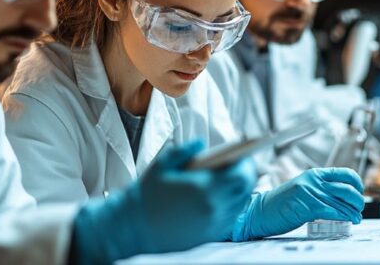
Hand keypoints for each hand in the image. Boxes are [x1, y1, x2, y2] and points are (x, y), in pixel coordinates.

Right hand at [72, 140, 256, 263]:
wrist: (133, 227)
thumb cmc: (146, 195)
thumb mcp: (162, 164)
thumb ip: (185, 150)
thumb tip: (202, 143)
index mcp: (204, 188)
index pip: (241, 174)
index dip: (246, 163)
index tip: (244, 155)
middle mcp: (213, 208)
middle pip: (245, 189)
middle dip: (246, 175)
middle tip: (240, 166)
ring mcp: (212, 224)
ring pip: (239, 204)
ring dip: (239, 191)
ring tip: (231, 180)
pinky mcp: (208, 235)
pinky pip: (229, 218)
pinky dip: (229, 206)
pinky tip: (220, 197)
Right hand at [231, 167, 363, 240]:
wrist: (261, 212)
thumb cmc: (281, 204)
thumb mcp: (302, 190)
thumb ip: (318, 190)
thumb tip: (340, 198)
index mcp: (314, 174)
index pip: (344, 173)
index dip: (357, 184)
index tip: (359, 193)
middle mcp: (314, 181)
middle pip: (347, 188)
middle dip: (358, 200)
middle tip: (359, 209)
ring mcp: (311, 193)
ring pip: (342, 202)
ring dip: (353, 212)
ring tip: (356, 218)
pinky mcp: (308, 207)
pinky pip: (333, 212)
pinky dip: (343, 217)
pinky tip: (347, 221)